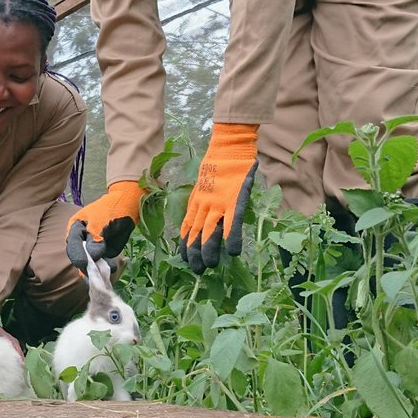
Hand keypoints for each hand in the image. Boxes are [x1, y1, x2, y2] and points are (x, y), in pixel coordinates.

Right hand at [66, 181, 144, 271]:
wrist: (127, 208)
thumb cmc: (109, 210)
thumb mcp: (99, 222)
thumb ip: (94, 239)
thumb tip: (92, 256)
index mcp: (75, 229)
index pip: (73, 244)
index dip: (76, 254)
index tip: (82, 263)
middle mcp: (81, 240)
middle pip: (80, 256)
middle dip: (86, 265)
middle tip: (93, 271)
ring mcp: (92, 248)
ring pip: (91, 263)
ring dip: (97, 269)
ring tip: (105, 271)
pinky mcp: (103, 254)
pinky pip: (103, 264)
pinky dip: (106, 268)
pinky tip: (112, 268)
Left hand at [180, 123, 258, 273]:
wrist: (229, 146)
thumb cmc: (219, 163)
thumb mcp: (205, 183)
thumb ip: (204, 198)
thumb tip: (206, 212)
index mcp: (196, 200)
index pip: (187, 226)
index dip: (184, 243)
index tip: (183, 258)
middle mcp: (204, 204)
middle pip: (196, 232)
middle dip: (195, 253)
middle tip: (196, 270)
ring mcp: (218, 203)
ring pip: (210, 231)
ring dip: (210, 250)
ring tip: (210, 266)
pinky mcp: (234, 199)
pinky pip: (232, 223)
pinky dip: (232, 238)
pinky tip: (233, 252)